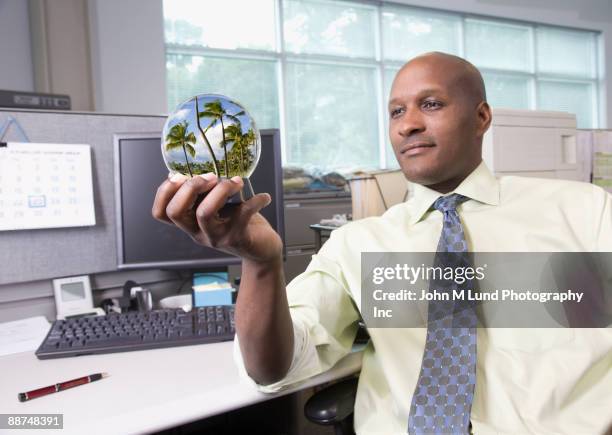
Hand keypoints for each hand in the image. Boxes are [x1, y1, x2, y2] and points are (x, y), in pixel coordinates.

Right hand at [152, 173, 282, 263]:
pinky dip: (256, 201)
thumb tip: (202, 166)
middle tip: (211, 176)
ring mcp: (216, 238)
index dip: (165, 192)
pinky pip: (243, 215)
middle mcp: (198, 233)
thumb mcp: (218, 208)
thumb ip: (206, 194)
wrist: (261, 249)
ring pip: (204, 213)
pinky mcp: (237, 238)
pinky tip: (264, 197)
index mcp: (190, 223)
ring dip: (220, 190)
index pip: (161, 213)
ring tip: (237, 182)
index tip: (181, 175)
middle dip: (190, 187)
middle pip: (176, 211)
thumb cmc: (238, 223)